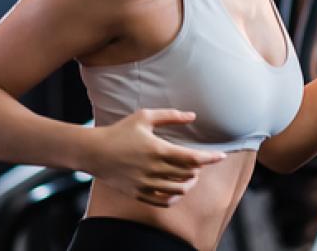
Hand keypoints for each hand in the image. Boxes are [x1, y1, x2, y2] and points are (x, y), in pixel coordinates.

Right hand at [83, 108, 225, 206]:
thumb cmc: (120, 131)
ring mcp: (145, 183)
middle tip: (199, 163)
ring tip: (190, 176)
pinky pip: (163, 201)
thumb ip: (170, 116)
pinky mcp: (138, 193)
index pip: (192, 158)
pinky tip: (177, 189)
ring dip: (189, 183)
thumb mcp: (144, 117)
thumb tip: (193, 115)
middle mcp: (153, 169)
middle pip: (188, 175)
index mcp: (158, 149)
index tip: (221, 156)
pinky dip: (175, 197)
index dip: (210, 158)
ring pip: (178, 190)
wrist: (94, 152)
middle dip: (199, 169)